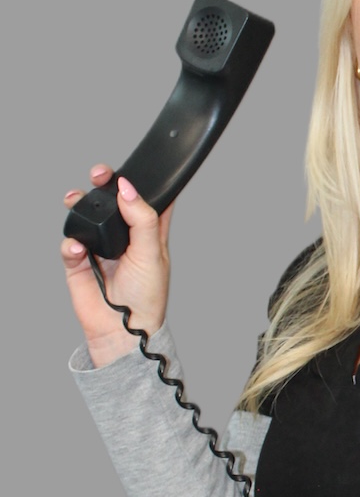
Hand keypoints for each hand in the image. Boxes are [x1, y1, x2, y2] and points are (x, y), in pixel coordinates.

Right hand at [61, 166, 173, 365]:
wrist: (123, 330)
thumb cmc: (146, 297)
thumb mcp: (152, 253)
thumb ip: (143, 219)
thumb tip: (127, 188)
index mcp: (149, 232)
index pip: (147, 199)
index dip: (141, 181)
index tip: (133, 166)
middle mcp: (123, 236)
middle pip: (112, 201)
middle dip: (103, 183)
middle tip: (99, 174)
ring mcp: (100, 246)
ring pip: (86, 215)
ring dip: (80, 203)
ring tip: (76, 199)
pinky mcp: (79, 261)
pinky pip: (69, 243)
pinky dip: (71, 242)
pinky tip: (78, 248)